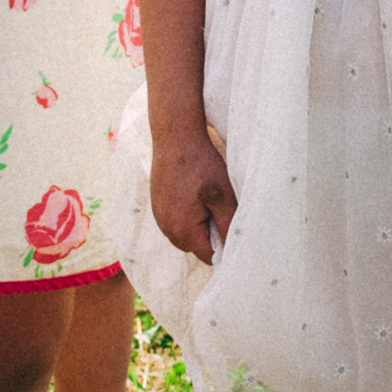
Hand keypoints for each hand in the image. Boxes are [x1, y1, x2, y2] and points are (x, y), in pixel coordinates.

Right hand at [150, 120, 237, 264]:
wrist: (175, 136)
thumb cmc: (201, 164)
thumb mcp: (223, 196)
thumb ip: (228, 227)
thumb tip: (234, 250)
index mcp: (181, 230)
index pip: (209, 255)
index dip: (224, 243)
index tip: (230, 221)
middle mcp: (165, 228)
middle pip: (196, 246)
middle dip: (210, 233)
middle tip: (218, 205)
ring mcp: (159, 216)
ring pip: (186, 233)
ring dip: (198, 222)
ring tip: (205, 196)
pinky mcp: (157, 205)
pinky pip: (176, 220)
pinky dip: (187, 212)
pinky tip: (194, 191)